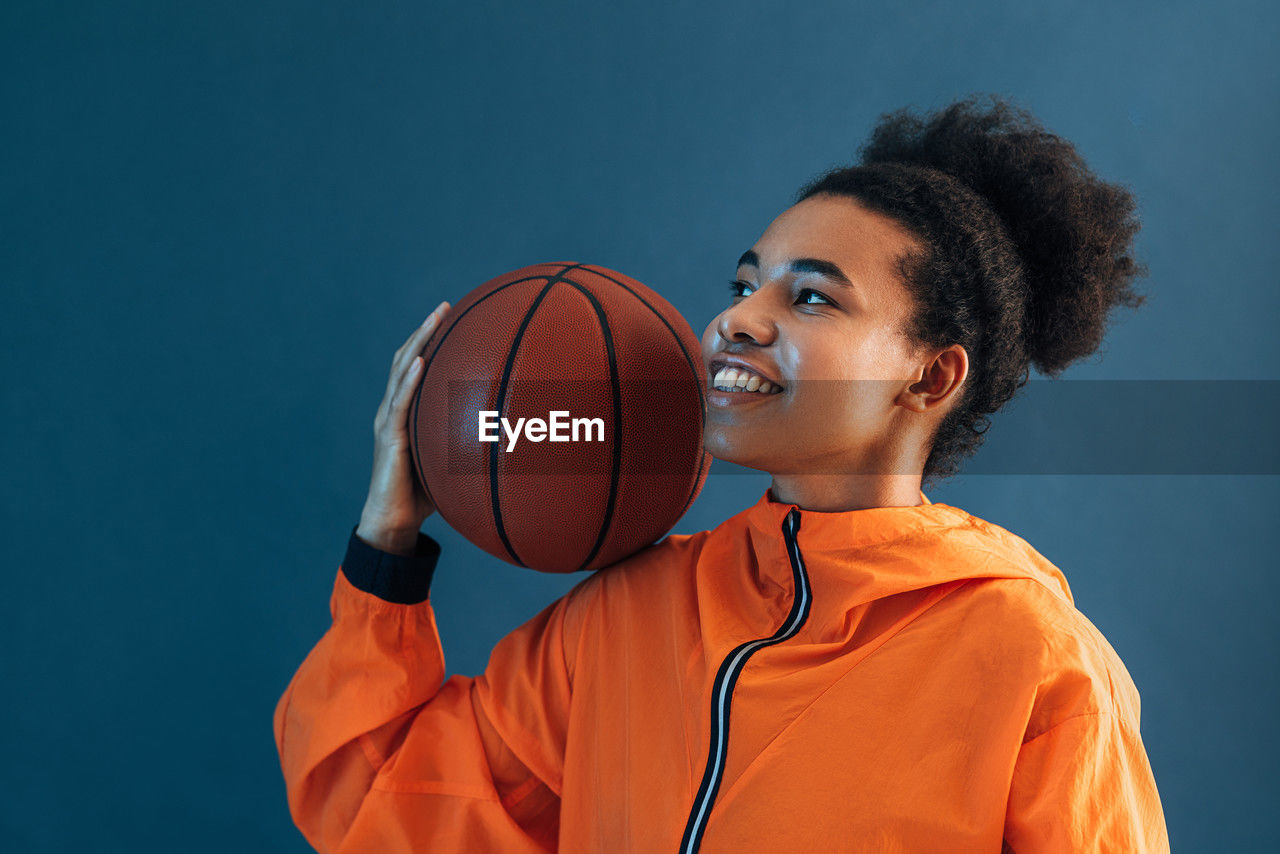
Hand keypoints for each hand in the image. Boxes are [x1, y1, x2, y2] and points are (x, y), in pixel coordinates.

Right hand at [356, 300, 450, 554]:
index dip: (430, 341)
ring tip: (435, 319)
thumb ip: (471, 444)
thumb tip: (513, 438)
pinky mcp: (389, 437)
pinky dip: (409, 381)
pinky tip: (420, 362)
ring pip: (400, 372)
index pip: (416, 367)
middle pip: (406, 359)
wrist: (394, 523)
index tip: (452, 315)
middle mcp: (393, 410)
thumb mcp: (451, 462)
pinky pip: (399, 404)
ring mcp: (388, 421)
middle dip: (425, 330)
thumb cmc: (425, 495)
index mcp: (407, 412)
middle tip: (445, 306)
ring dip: (418, 342)